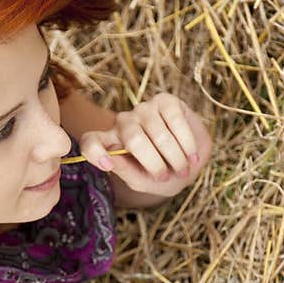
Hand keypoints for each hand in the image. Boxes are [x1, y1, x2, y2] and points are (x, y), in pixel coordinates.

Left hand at [78, 92, 212, 197]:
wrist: (189, 165)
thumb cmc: (161, 175)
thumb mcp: (141, 181)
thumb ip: (124, 170)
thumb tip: (110, 159)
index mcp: (111, 143)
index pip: (91, 141)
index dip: (95, 151)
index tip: (107, 166)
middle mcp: (124, 123)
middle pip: (133, 139)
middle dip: (155, 163)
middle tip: (167, 177)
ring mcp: (144, 109)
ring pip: (157, 132)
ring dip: (175, 156)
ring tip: (184, 169)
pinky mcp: (165, 101)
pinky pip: (175, 120)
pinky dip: (186, 142)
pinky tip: (192, 155)